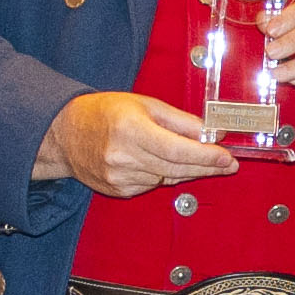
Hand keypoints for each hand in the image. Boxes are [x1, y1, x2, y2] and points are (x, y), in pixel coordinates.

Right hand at [35, 89, 239, 195]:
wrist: (65, 134)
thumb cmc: (105, 113)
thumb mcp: (145, 105)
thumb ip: (180, 120)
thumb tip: (211, 132)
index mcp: (130, 129)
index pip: (177, 149)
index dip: (205, 156)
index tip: (227, 157)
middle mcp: (123, 157)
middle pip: (176, 168)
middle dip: (206, 167)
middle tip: (228, 164)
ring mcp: (119, 177)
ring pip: (167, 179)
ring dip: (187, 171)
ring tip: (200, 160)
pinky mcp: (118, 190)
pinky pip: (153, 185)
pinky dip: (165, 175)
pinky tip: (165, 164)